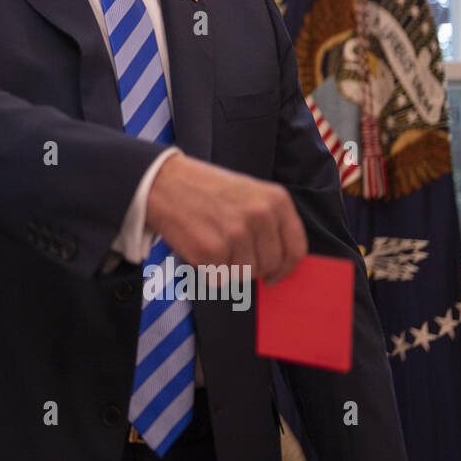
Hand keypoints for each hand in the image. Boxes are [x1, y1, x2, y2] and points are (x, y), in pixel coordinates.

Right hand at [145, 153, 306, 285]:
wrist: (164, 182)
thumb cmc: (205, 188)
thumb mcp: (249, 193)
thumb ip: (269, 222)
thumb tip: (278, 261)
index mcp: (276, 201)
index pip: (296, 248)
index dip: (286, 267)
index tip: (275, 275)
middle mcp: (260, 217)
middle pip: (270, 265)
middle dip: (252, 266)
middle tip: (231, 252)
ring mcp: (236, 235)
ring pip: (245, 274)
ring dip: (228, 266)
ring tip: (212, 241)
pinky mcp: (212, 252)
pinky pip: (219, 278)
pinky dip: (208, 269)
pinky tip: (199, 245)